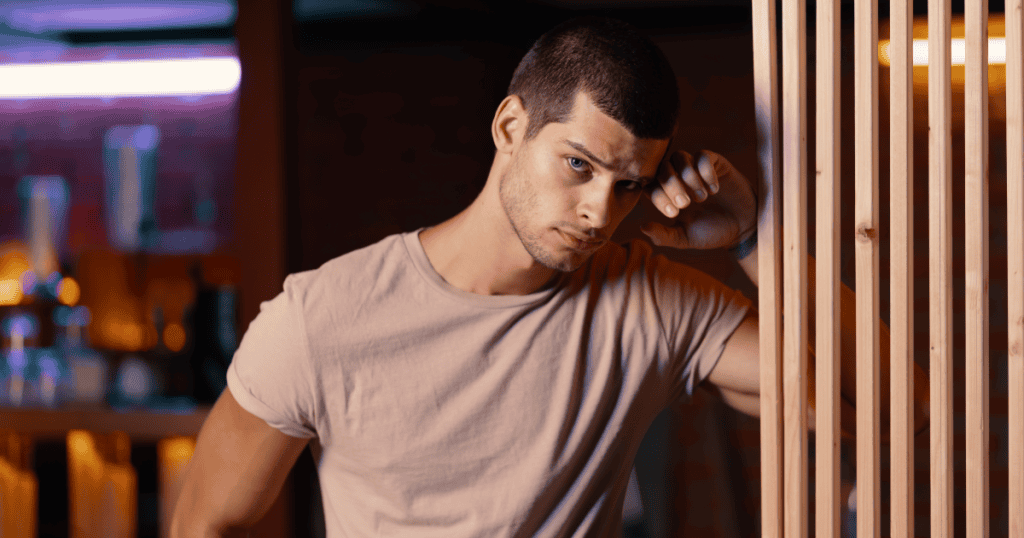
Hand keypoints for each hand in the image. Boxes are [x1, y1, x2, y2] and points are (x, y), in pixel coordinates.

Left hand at [641, 150, 756, 250]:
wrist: (743, 228)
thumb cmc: (712, 232)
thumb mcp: (685, 238)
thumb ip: (663, 235)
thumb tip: (642, 227)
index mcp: (667, 194)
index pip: (650, 185)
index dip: (658, 197)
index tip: (674, 214)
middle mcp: (678, 177)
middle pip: (662, 167)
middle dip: (671, 186)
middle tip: (686, 204)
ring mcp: (696, 168)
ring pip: (680, 156)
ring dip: (688, 177)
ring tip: (701, 197)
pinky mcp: (716, 163)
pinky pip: (703, 155)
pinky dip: (706, 172)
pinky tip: (714, 189)